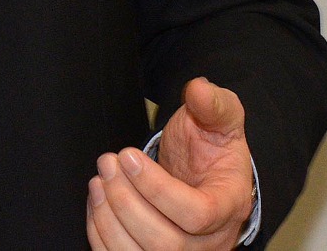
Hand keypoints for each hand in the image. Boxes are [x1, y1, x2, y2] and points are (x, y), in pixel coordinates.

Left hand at [86, 78, 254, 250]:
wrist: (202, 173)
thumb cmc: (210, 147)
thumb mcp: (219, 118)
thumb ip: (213, 103)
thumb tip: (198, 89)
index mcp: (229, 206)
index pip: (195, 214)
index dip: (156, 188)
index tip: (128, 154)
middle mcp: (210, 242)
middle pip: (165, 244)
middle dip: (126, 202)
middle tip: (107, 162)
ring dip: (109, 219)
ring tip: (99, 180)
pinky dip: (101, 234)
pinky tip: (97, 201)